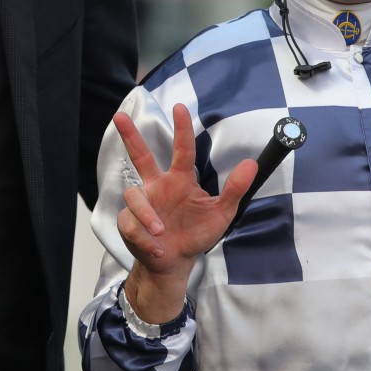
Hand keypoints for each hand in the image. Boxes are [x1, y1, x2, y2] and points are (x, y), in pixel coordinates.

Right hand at [114, 103, 256, 321]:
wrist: (175, 263)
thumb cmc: (196, 234)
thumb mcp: (221, 213)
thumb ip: (234, 189)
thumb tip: (251, 164)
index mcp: (180, 180)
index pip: (182, 150)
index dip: (181, 129)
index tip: (179, 107)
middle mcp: (158, 186)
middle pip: (141, 156)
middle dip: (130, 136)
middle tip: (119, 116)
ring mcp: (142, 203)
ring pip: (134, 196)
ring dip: (147, 215)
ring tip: (162, 232)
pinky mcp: (129, 221)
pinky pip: (131, 222)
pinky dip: (145, 236)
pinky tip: (157, 246)